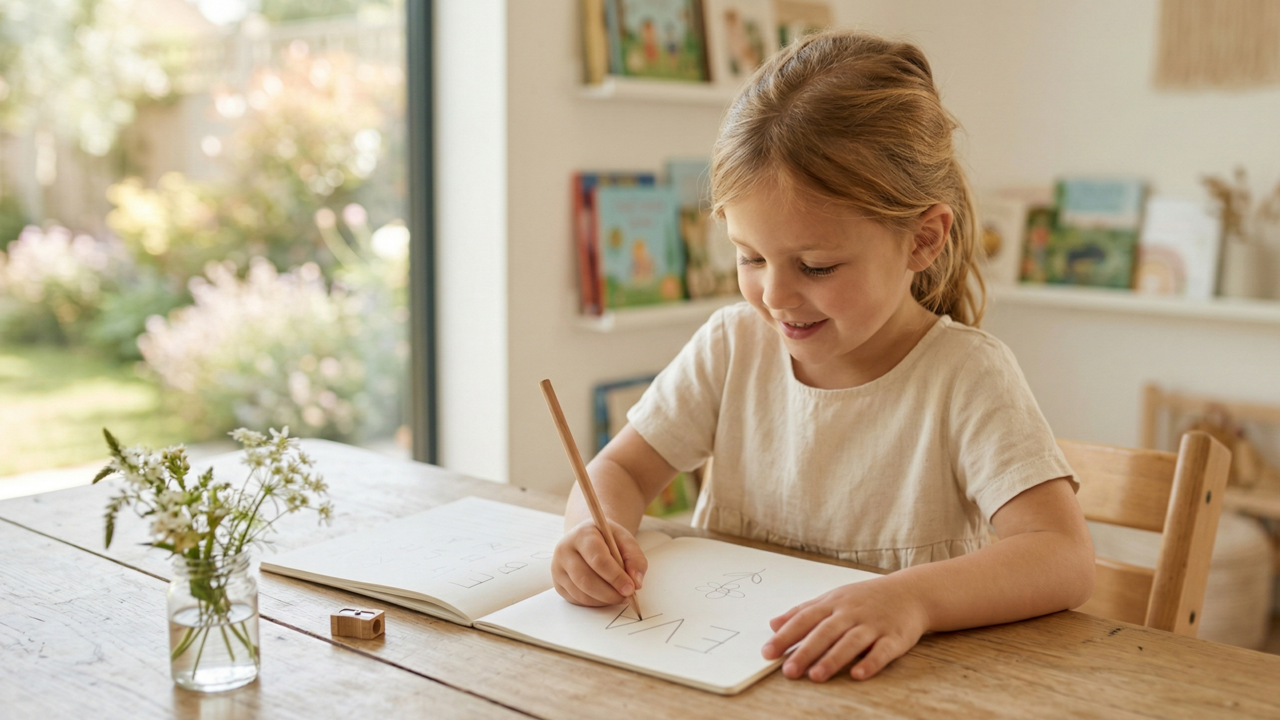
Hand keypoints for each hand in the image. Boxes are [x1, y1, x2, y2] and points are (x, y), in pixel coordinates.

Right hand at [552, 519, 646, 606]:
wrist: (587, 538)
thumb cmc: (607, 539)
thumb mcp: (624, 540)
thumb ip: (634, 558)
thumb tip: (636, 582)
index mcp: (582, 535)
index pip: (598, 559)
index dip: (615, 576)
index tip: (631, 588)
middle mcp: (564, 550)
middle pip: (586, 580)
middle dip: (610, 593)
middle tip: (627, 597)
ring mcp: (558, 568)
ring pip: (581, 593)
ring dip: (604, 600)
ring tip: (619, 596)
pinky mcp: (558, 584)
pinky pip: (577, 600)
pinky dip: (595, 602)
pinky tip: (605, 595)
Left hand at [762, 576, 927, 681]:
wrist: (910, 592)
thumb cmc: (865, 598)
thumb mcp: (833, 598)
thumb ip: (803, 611)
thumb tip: (772, 624)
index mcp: (833, 603)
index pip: (805, 619)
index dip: (785, 636)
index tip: (767, 653)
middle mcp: (851, 613)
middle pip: (825, 632)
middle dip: (806, 651)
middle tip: (789, 671)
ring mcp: (873, 625)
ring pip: (851, 642)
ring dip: (833, 659)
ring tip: (816, 676)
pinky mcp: (894, 637)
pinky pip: (882, 651)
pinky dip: (870, 663)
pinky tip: (858, 675)